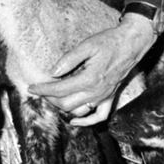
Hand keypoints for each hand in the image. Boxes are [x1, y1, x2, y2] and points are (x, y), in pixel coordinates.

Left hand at [28, 13, 157, 126]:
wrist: (131, 44)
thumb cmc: (109, 42)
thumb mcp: (86, 45)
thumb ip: (69, 60)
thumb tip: (53, 72)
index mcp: (89, 79)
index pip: (59, 89)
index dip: (43, 89)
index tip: (31, 88)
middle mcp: (96, 92)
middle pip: (66, 104)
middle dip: (50, 98)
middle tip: (41, 90)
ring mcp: (104, 96)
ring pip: (79, 112)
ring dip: (64, 108)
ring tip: (53, 97)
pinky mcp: (110, 97)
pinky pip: (99, 116)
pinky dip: (86, 122)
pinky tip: (74, 120)